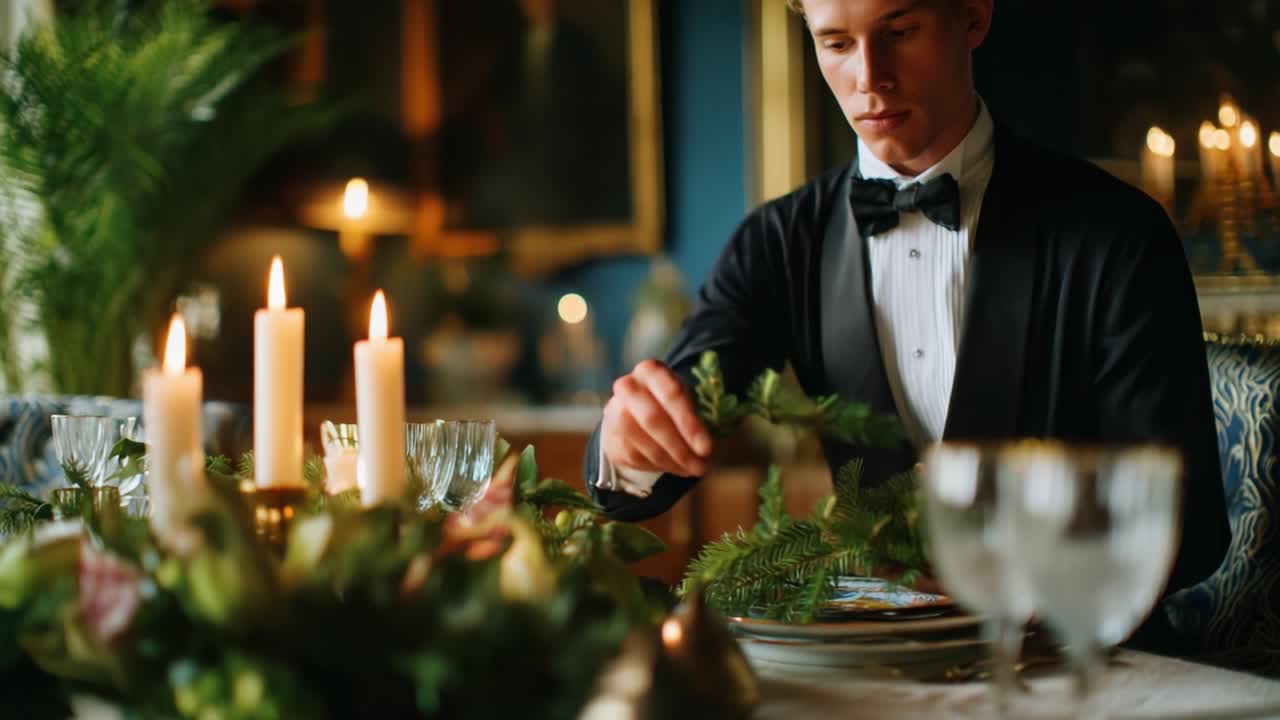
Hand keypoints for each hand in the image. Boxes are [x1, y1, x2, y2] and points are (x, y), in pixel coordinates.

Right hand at [602, 360, 712, 476]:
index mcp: (650, 371)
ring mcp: (614, 413)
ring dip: (673, 461)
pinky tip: (676, 466)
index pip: (671, 394)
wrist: (634, 410)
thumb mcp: (685, 399)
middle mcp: (628, 387)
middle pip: (652, 419)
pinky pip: (638, 458)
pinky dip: (661, 466)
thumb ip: (698, 416)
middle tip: (701, 466)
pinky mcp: (611, 438)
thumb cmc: (670, 403)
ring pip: (644, 443)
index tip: (706, 448)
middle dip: (680, 447)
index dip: (689, 424)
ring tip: (694, 468)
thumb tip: (706, 449)